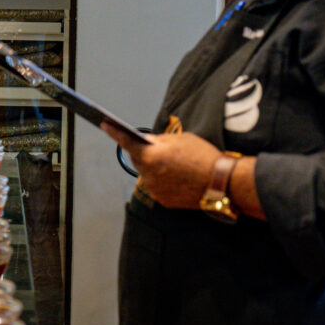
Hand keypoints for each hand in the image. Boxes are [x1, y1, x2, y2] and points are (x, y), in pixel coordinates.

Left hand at [102, 123, 219, 209]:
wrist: (220, 182)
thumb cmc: (203, 156)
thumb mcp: (181, 139)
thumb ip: (160, 140)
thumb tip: (147, 141)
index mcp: (151, 156)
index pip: (127, 142)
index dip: (114, 132)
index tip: (105, 124)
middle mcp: (148, 175)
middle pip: (137, 160)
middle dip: (143, 153)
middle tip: (158, 148)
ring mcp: (155, 190)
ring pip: (147, 175)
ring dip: (154, 168)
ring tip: (173, 164)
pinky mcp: (163, 201)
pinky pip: (157, 186)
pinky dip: (162, 180)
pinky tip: (177, 176)